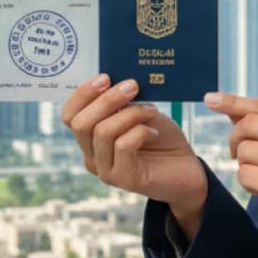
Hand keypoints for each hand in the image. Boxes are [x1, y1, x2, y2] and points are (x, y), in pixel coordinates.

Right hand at [62, 74, 207, 212]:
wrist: (187, 170)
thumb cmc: (161, 139)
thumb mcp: (139, 113)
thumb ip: (122, 102)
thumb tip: (115, 80)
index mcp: (90, 138)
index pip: (69, 116)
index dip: (82, 94)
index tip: (105, 77)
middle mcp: (92, 156)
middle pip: (81, 124)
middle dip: (107, 100)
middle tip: (133, 86)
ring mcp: (105, 170)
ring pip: (103, 132)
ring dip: (130, 114)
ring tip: (152, 110)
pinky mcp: (123, 179)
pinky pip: (122, 146)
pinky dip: (140, 132)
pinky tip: (154, 133)